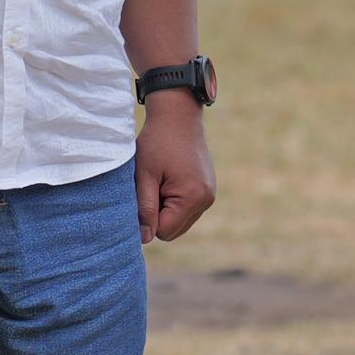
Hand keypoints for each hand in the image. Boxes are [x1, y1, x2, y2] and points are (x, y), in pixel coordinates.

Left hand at [135, 94, 216, 241]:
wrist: (178, 115)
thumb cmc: (157, 143)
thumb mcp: (144, 176)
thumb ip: (145, 209)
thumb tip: (144, 239)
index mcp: (192, 197)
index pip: (164, 232)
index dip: (148, 218)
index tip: (145, 192)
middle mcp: (206, 200)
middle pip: (173, 230)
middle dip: (158, 214)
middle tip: (153, 185)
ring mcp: (209, 195)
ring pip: (180, 221)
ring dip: (166, 208)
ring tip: (162, 180)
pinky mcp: (208, 190)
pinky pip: (187, 210)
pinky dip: (175, 201)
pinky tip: (170, 178)